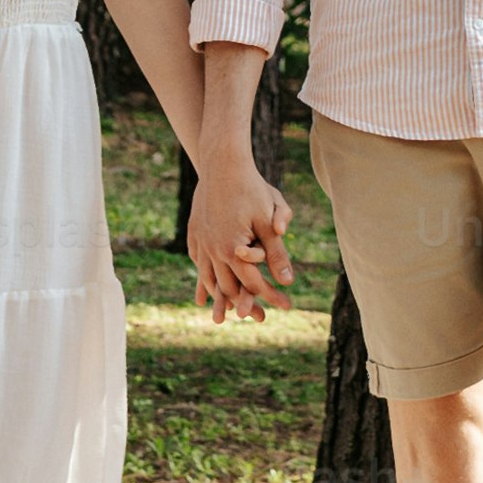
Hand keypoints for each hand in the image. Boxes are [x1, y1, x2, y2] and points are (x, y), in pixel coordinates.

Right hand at [191, 161, 291, 318]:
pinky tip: (208, 287)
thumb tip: (287, 281)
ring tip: (231, 312)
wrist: (221, 164)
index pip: (254, 283)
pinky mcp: (194, 234)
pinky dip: (205, 279)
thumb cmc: (251, 189)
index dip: (271, 297)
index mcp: (232, 250)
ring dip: (221, 298)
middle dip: (246, 304)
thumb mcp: (270, 220)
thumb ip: (277, 253)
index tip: (287, 306)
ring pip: (209, 280)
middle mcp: (212, 251)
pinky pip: (199, 264)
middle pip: (229, 288)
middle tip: (261, 317)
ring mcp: (200, 243)